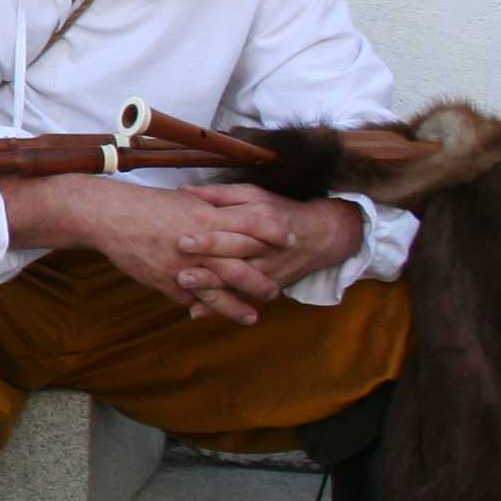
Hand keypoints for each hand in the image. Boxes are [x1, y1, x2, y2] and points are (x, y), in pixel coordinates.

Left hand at [165, 183, 365, 323]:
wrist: (320, 237)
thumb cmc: (279, 212)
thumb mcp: (253, 195)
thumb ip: (219, 193)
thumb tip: (183, 189)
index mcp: (260, 221)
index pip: (235, 229)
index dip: (210, 237)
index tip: (182, 240)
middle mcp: (265, 249)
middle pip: (236, 257)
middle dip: (209, 263)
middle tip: (179, 269)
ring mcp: (267, 271)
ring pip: (238, 282)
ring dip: (211, 288)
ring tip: (184, 286)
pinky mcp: (268, 287)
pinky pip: (243, 299)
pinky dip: (220, 307)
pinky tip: (197, 311)